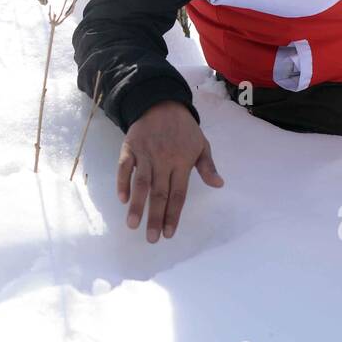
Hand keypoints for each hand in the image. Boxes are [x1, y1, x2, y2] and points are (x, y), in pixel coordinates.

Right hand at [119, 100, 223, 241]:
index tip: (169, 234)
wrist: (161, 102)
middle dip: (155, 217)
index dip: (173, 214)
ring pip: (141, 183)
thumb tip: (219, 185)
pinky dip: (122, 182)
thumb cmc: (184, 128)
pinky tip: (122, 199)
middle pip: (159, 193)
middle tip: (152, 239)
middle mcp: (163, 161)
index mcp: (182, 162)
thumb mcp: (202, 144)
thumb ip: (208, 167)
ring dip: (137, 205)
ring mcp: (145, 154)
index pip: (178, 194)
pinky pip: (124, 167)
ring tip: (133, 225)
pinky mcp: (130, 147)